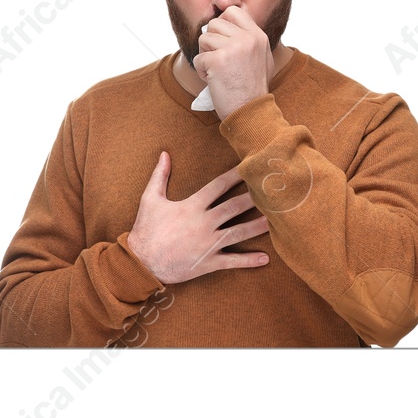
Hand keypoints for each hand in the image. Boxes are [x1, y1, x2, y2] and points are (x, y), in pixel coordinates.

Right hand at [126, 153, 270, 284]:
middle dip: (255, 198)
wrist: (140, 262)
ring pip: (239, 232)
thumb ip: (160, 176)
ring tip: (276, 220)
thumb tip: (164, 154)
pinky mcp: (207, 262)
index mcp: (191, 207)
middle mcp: (203, 224)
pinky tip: (265, 258)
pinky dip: (248, 260)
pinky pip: (232, 261)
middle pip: (235, 207)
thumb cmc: (145, 230)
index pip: (219, 186)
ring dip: (258, 226)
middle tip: (274, 191)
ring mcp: (207, 244)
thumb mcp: (149, 200)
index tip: (252, 167)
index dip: (236, 175)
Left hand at [192, 4, 274, 118]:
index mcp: (258, 35)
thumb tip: (227, 25)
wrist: (251, 110)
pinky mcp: (218, 60)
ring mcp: (233, 47)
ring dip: (204, 56)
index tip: (220, 40)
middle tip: (217, 59)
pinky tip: (214, 80)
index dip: (221, 23)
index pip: (232, 11)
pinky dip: (202, 71)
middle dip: (209, 42)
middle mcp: (247, 38)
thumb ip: (248, 39)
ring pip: (203, 39)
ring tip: (216, 71)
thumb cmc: (252, 88)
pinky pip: (197, 58)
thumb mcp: (261, 57)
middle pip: (213, 24)